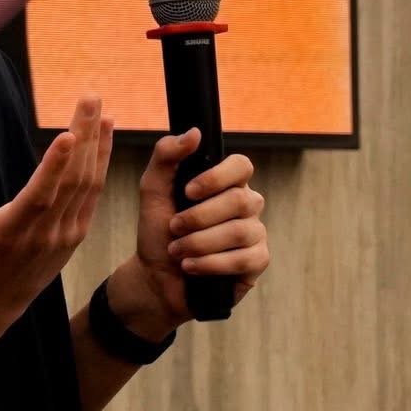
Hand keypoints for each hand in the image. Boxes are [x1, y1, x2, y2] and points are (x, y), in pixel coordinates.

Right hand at [0, 95, 114, 341]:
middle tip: (90, 96)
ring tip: (101, 111)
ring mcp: (63, 238)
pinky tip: (100, 141)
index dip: (55, 166)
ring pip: (87, 187)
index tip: (68, 133)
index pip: (39, 197)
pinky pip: (90, 197)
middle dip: (83, 136)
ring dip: (96, 147)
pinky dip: (97, 167)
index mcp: (11, 231)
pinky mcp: (73, 237)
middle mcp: (44, 235)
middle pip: (71, 182)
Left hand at [134, 129, 268, 323]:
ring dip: (200, 243)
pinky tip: (191, 267)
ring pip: (239, 231)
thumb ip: (166, 156)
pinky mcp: (257, 261)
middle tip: (174, 228)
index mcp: (226, 183)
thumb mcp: (153, 190)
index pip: (241, 165)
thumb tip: (194, 133)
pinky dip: (211, 264)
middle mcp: (246, 205)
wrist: (155, 277)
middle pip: (239, 200)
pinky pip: (244, 259)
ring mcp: (255, 233)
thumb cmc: (158, 231)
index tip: (188, 192)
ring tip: (177, 251)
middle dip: (199, 217)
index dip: (217, 177)